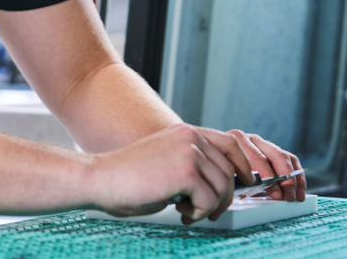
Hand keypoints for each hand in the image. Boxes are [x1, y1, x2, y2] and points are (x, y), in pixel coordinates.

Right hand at [89, 123, 255, 222]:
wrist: (101, 178)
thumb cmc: (128, 177)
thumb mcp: (166, 162)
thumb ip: (191, 163)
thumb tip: (219, 185)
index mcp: (186, 132)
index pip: (230, 143)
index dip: (242, 165)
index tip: (245, 182)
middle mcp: (191, 137)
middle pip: (229, 171)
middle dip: (222, 198)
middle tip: (203, 213)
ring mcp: (190, 152)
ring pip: (222, 188)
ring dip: (208, 207)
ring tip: (186, 212)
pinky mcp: (186, 171)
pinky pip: (208, 201)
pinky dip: (197, 213)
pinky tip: (178, 212)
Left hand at [208, 129, 306, 204]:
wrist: (213, 158)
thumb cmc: (218, 171)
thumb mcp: (223, 175)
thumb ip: (235, 182)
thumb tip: (249, 195)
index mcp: (234, 142)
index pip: (255, 157)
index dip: (267, 176)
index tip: (275, 193)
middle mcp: (250, 138)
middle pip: (273, 156)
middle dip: (283, 179)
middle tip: (287, 196)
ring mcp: (262, 142)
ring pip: (284, 157)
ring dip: (293, 179)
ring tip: (296, 197)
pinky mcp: (273, 149)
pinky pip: (291, 160)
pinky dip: (297, 176)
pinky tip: (299, 191)